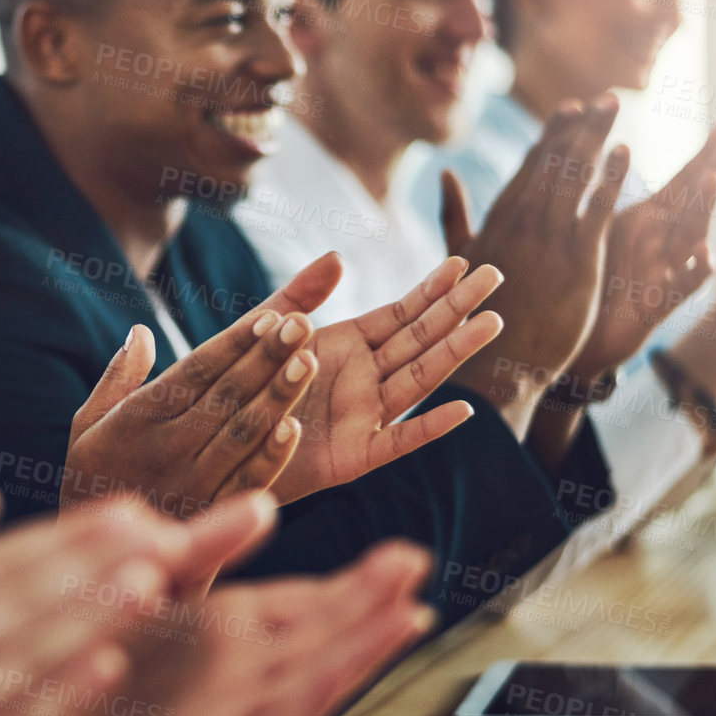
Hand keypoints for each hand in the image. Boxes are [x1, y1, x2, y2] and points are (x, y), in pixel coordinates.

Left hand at [27, 538, 434, 715]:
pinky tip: (333, 678)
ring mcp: (228, 715)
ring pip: (306, 679)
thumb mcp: (153, 585)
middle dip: (371, 605)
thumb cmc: (95, 656)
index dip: (357, 584)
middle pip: (321, 637)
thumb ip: (205, 545)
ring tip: (403, 618)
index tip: (403, 557)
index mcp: (232, 633)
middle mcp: (240, 674)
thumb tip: (260, 502)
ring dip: (355, 651)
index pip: (307, 604)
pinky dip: (302, 702)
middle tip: (419, 568)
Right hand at [62, 266, 328, 516]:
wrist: (94, 565)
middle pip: (225, 395)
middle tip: (301, 324)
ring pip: (241, 433)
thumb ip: (116, 380)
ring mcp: (189, 484)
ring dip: (277, 397)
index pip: (195, 370)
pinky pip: (243, 483)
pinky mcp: (207, 518)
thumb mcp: (86, 427)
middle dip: (265, 357)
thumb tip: (141, 332)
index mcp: (137, 418)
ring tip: (307, 362)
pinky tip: (295, 428)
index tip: (270, 315)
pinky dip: (270, 457)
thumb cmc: (91, 482)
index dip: (234, 343)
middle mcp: (165, 447)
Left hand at [256, 252, 505, 498]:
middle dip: (457, 308)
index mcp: (346, 347)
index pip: (400, 313)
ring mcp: (363, 417)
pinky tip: (462, 412)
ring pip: (418, 380)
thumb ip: (299, 297)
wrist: (219, 451)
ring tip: (491, 322)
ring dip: (455, 352)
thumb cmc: (241, 392)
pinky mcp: (352, 458)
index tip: (461, 262)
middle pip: (420, 339)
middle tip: (495, 274)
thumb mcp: (266, 336)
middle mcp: (363, 379)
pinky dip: (428, 428)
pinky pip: (396, 442)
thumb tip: (337, 256)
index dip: (431, 289)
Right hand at [441, 97, 627, 436]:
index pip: (530, 166)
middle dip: (580, 127)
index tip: (571, 110)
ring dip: (595, 138)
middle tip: (603, 99)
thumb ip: (455, 215)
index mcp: (499, 220)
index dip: (552, 135)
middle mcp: (523, 221)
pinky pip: (598, 208)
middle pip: (555, 161)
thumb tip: (444, 175)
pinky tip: (624, 152)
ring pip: (575, 175)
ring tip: (614, 108)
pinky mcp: (578, 260)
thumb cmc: (475, 316)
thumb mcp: (459, 259)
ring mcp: (551, 238)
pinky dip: (610, 178)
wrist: (498, 363)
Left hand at [570, 118, 715, 381]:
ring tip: (711, 179)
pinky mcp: (665, 299)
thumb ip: (612, 193)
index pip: (686, 177)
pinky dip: (695, 268)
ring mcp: (670, 267)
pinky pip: (687, 282)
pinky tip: (703, 252)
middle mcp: (667, 239)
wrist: (589, 332)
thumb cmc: (599, 275)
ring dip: (702, 208)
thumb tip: (606, 147)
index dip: (708, 151)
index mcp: (651, 218)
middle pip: (697, 199)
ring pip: (693, 234)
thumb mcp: (605, 228)